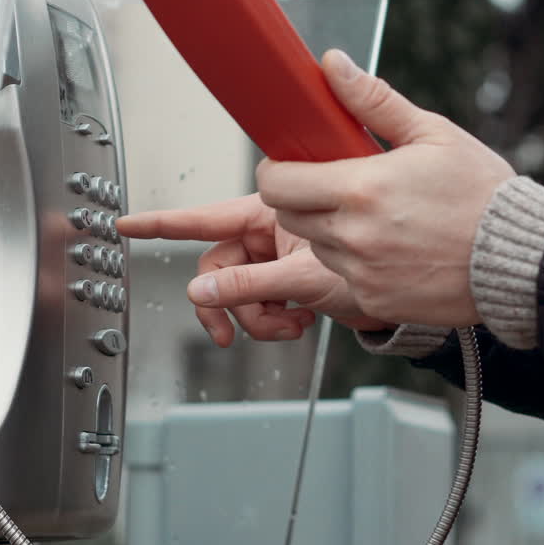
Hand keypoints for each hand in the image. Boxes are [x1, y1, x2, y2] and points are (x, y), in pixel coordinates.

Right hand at [116, 194, 390, 346]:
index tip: (129, 224)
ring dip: (256, 317)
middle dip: (225, 301)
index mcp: (268, 213)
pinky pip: (260, 305)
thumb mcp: (306, 276)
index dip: (162, 222)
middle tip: (230, 330)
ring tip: (289, 322)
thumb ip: (249, 285)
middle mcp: (269, 234)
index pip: (204, 216)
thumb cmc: (380, 254)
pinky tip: (301, 318)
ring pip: (237, 292)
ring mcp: (278, 259)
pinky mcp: (289, 282)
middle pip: (218, 268)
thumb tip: (200, 292)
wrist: (414, 282)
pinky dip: (274, 320)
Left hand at [256, 49, 515, 326]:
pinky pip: (343, 275)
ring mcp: (361, 272)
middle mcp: (354, 234)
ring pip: (314, 245)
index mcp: (361, 187)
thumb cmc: (481, 192)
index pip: (276, 183)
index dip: (276, 170)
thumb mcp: (433, 134)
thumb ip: (373, 100)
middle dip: (300, 197)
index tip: (291, 163)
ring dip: (328, 229)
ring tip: (373, 216)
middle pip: (287, 215)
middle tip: (335, 185)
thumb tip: (332, 63)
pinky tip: (392, 246)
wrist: (521, 260)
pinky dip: (355, 261)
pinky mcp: (374, 300)